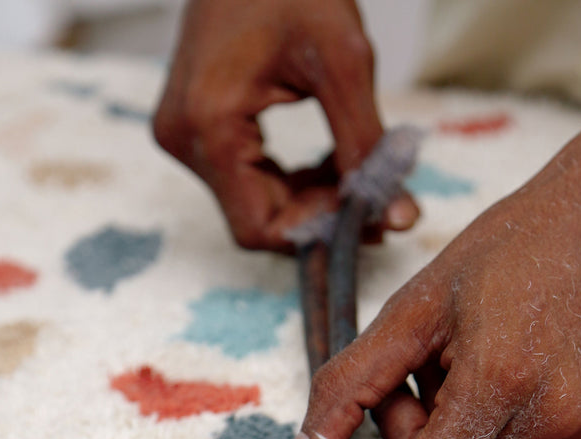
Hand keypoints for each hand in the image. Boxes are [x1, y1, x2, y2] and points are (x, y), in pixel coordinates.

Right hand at [152, 0, 418, 250]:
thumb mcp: (343, 62)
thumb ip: (367, 146)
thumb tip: (396, 216)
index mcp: (208, 125)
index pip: (259, 227)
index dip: (317, 233)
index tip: (368, 214)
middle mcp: (184, 138)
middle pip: (258, 219)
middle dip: (321, 214)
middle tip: (376, 196)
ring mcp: (184, 134)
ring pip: (255, 203)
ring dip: (312, 198)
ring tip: (358, 170)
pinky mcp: (194, 127)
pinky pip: (246, 178)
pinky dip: (293, 179)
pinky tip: (331, 159)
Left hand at [281, 94, 580, 438]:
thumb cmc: (506, 250)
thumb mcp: (411, 310)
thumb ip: (346, 389)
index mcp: (500, 380)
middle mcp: (555, 418)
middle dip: (418, 430)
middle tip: (430, 364)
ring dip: (460, 427)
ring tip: (482, 357)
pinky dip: (507, 429)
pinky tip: (521, 372)